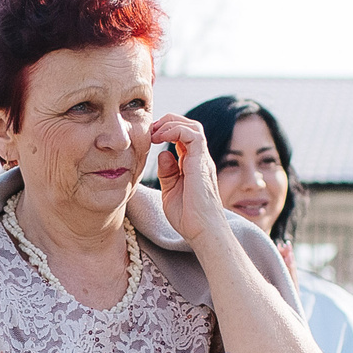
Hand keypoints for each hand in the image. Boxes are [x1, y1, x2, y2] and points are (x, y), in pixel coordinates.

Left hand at [151, 115, 230, 247]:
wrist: (203, 232)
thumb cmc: (189, 218)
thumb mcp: (171, 191)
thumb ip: (167, 172)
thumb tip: (162, 153)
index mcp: (193, 165)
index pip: (183, 137)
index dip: (166, 130)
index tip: (149, 137)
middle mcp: (200, 159)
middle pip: (189, 126)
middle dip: (168, 121)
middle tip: (150, 130)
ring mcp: (202, 159)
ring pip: (192, 126)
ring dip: (171, 123)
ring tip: (154, 132)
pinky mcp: (201, 162)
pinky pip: (192, 134)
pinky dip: (174, 129)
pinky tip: (159, 138)